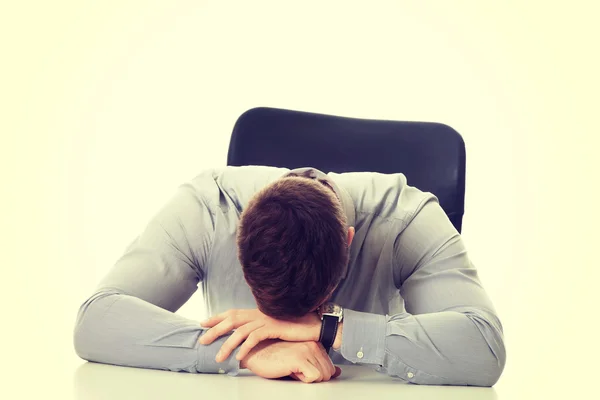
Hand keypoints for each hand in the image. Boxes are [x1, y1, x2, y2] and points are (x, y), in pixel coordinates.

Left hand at [199, 308, 320, 361]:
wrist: (315, 325)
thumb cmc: (296, 327)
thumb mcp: (275, 326)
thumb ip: (262, 328)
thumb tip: (248, 337)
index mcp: (259, 311)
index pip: (233, 312)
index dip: (217, 316)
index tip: (204, 322)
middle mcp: (260, 313)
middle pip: (232, 319)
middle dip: (215, 330)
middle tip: (202, 340)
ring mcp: (266, 319)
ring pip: (240, 332)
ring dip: (227, 345)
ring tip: (218, 357)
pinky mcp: (274, 327)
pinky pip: (254, 338)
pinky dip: (245, 348)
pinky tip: (239, 358)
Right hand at [240, 339, 341, 382]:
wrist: (255, 353)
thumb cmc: (274, 357)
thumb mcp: (300, 361)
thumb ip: (319, 365)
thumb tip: (338, 372)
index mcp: (314, 343)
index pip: (330, 367)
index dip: (316, 374)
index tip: (301, 369)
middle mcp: (313, 344)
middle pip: (328, 372)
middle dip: (314, 377)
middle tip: (296, 371)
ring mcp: (307, 350)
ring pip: (323, 376)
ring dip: (307, 378)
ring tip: (293, 369)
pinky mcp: (299, 358)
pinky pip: (314, 377)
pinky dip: (303, 379)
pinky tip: (291, 371)